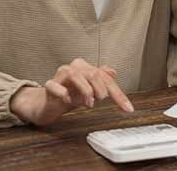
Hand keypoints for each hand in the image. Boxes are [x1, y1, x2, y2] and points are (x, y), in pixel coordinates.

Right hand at [10, 59, 132, 125]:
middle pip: (93, 74)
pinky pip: (55, 86)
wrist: (48, 104)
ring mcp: (60, 75)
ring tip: (88, 103)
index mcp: (86, 68)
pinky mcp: (49, 85)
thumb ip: (102, 82)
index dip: (118, 94)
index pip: (106, 78)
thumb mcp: (91, 91)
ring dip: (85, 90)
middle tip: (101, 100)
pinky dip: (63, 94)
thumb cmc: (70, 95)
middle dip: (101, 89)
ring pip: (75, 75)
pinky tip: (68, 100)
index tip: (128, 108)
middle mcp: (74, 68)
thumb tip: (113, 72)